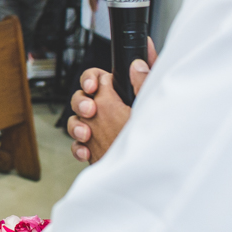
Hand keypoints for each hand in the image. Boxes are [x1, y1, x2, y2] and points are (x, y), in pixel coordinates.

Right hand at [68, 38, 156, 162]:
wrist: (152, 169)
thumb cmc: (157, 136)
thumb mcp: (151, 104)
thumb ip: (145, 80)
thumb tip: (138, 62)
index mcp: (116, 95)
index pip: (95, 78)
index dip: (89, 80)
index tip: (93, 87)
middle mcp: (104, 110)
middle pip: (80, 97)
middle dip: (81, 103)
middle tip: (90, 110)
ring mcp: (96, 129)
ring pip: (75, 120)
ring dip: (76, 126)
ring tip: (86, 134)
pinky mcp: (93, 148)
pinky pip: (77, 145)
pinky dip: (78, 147)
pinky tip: (87, 151)